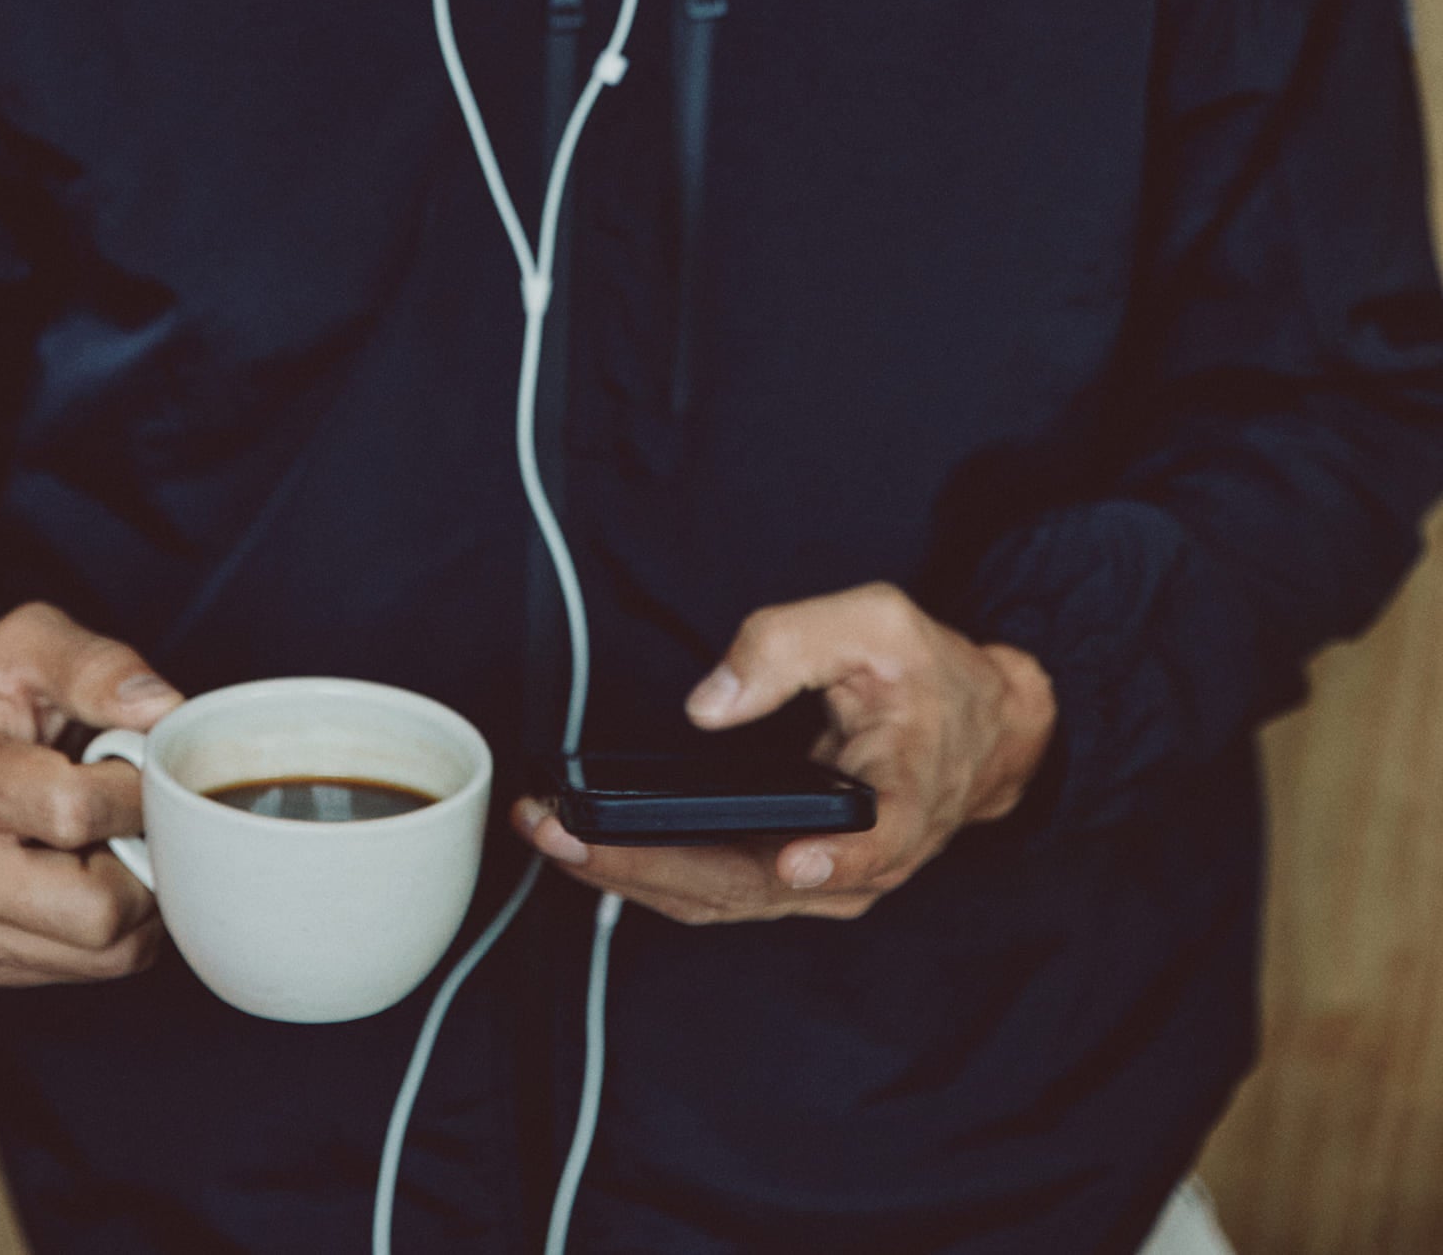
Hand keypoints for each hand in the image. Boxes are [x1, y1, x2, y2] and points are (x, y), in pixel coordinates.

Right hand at [0, 601, 182, 987]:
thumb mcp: (35, 642)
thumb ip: (99, 666)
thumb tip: (162, 712)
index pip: (72, 813)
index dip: (135, 791)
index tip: (145, 764)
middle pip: (94, 912)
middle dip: (145, 860)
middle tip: (145, 816)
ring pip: (103, 952)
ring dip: (139, 896)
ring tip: (121, 838)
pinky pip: (91, 969)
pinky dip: (118, 926)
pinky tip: (97, 869)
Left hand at [514, 582, 1054, 925]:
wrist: (973, 733)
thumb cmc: (927, 677)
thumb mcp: (875, 625)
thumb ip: (791, 645)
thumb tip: (708, 702)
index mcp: (903, 799)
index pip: (875, 844)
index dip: (833, 860)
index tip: (793, 861)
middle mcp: (860, 863)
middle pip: (751, 887)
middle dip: (647, 867)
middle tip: (563, 835)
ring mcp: (821, 885)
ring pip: (718, 898)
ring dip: (628, 875)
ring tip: (549, 835)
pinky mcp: (786, 881)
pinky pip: (711, 887)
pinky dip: (645, 870)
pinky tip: (586, 844)